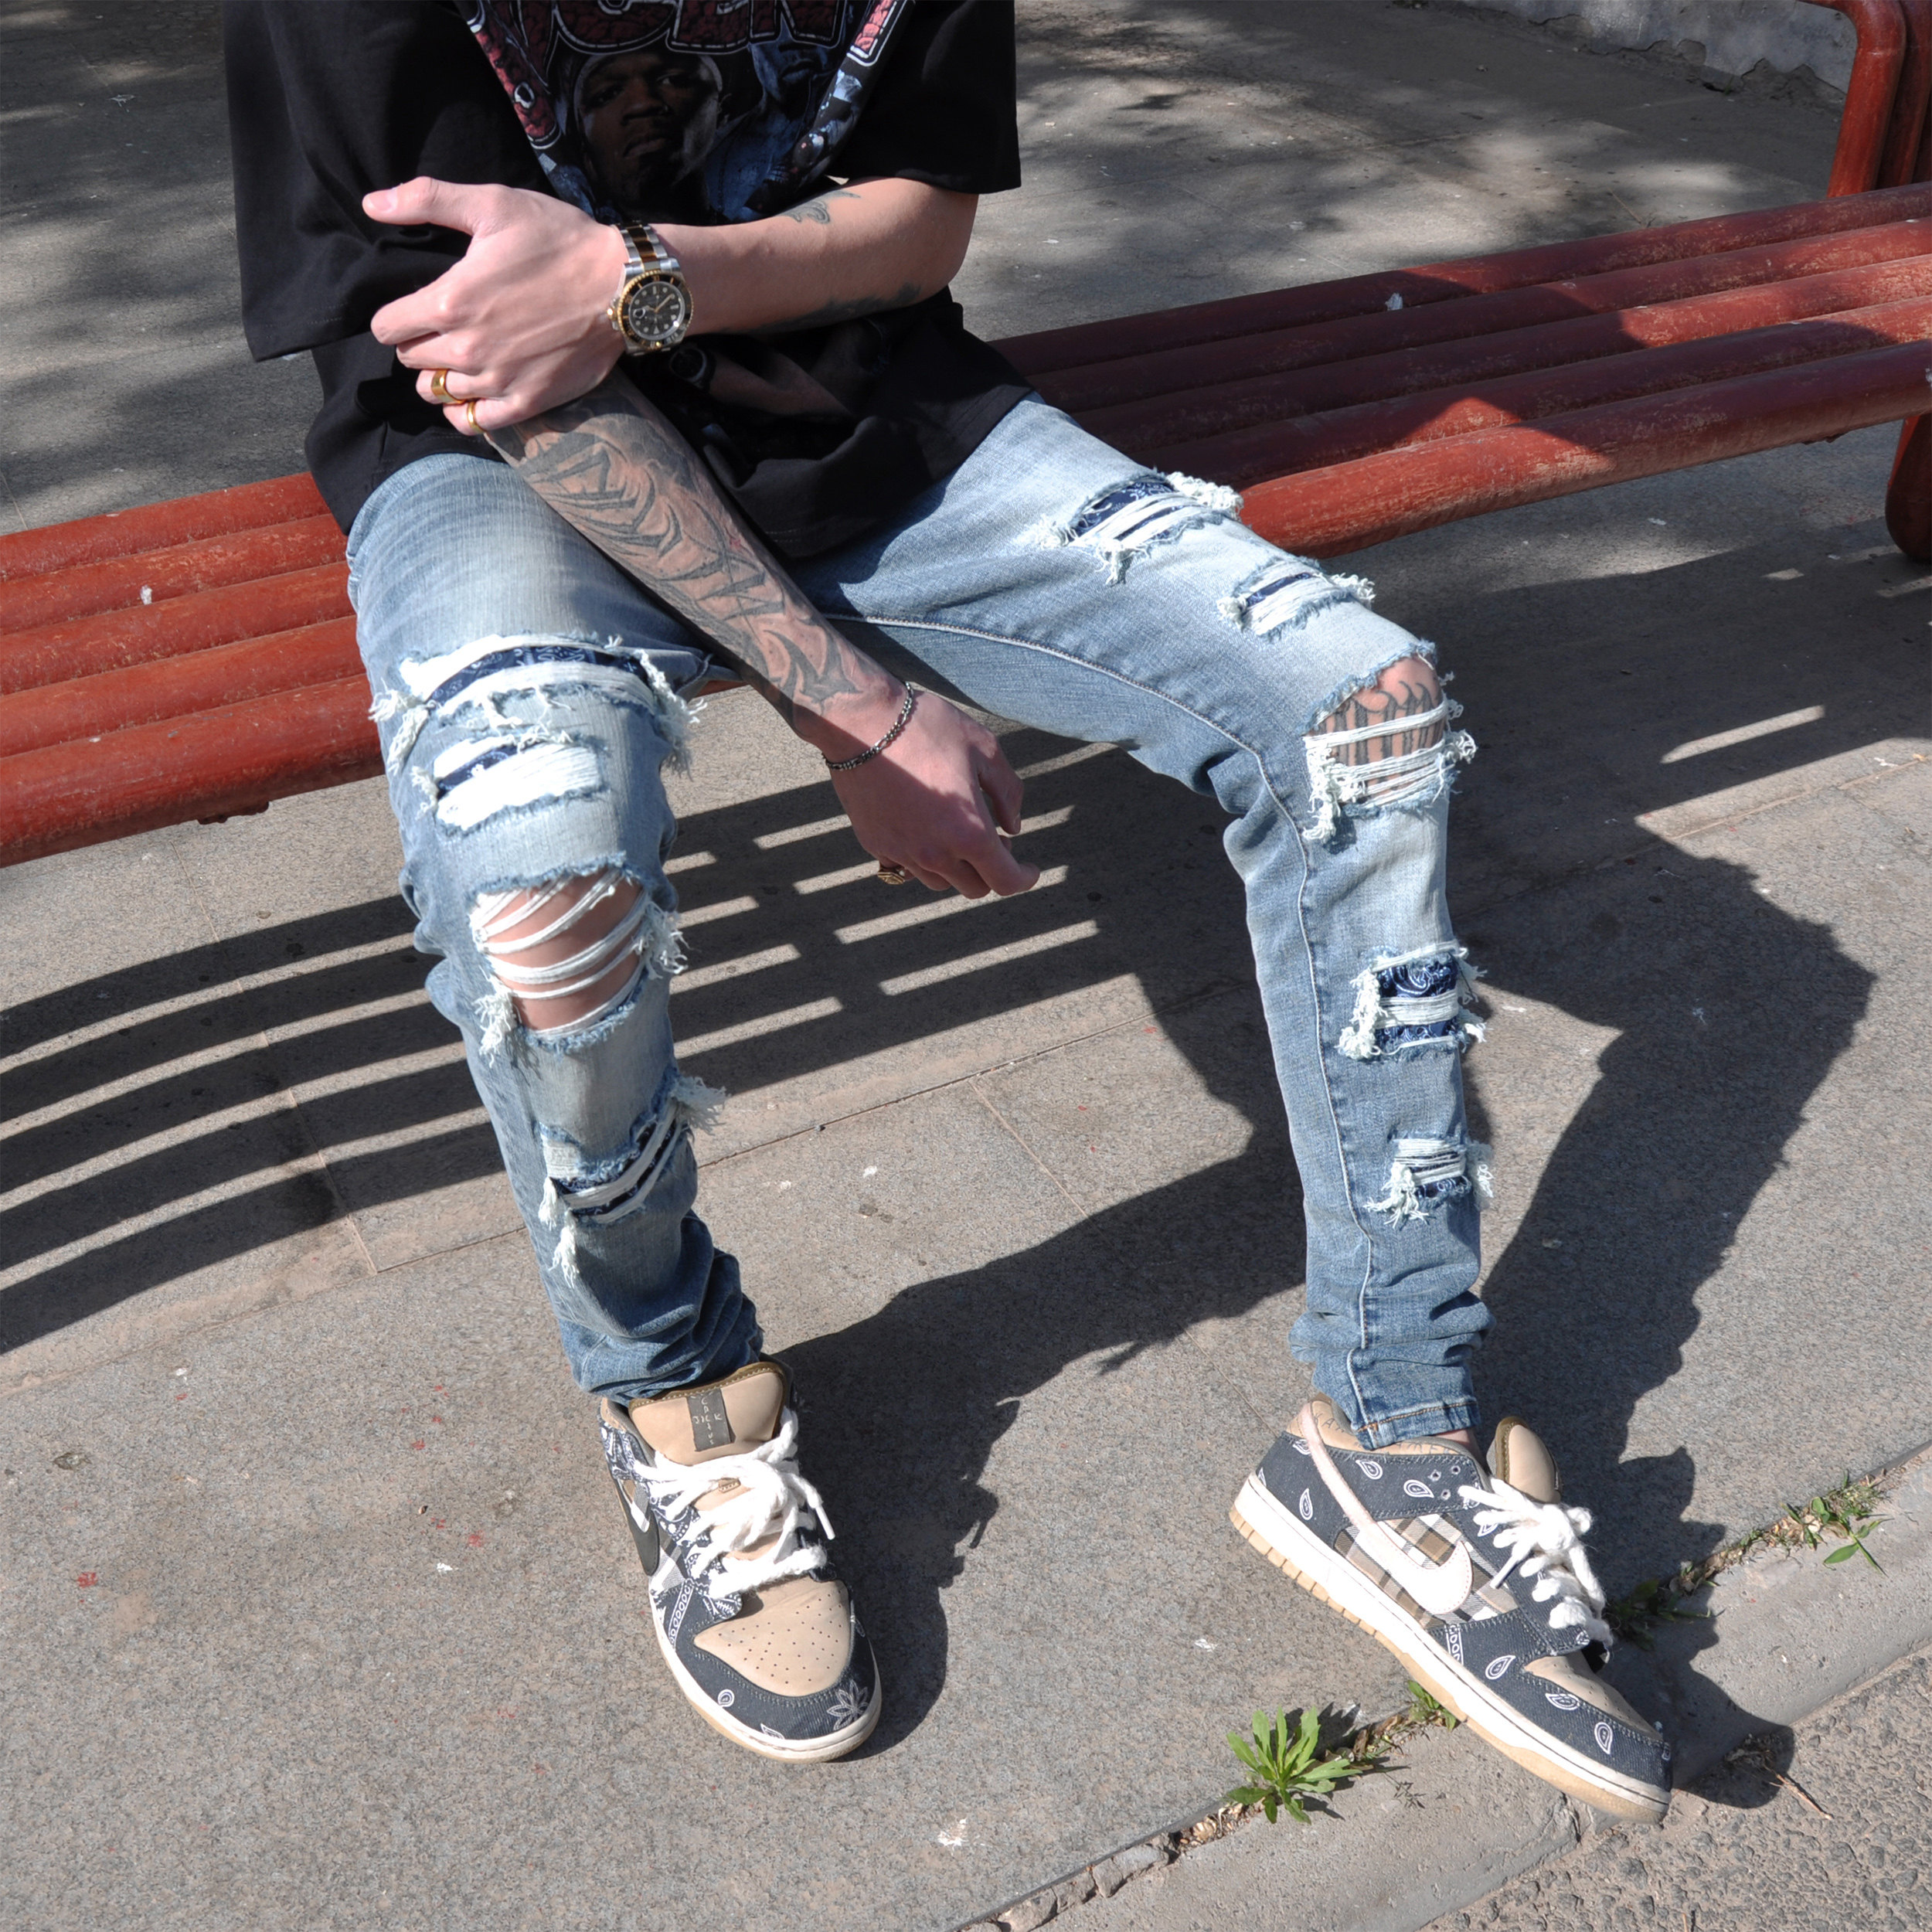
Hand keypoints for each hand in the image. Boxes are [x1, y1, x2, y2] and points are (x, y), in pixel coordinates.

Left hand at [365, 178, 628, 434]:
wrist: (620, 286)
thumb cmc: (557, 240)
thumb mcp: (493, 203)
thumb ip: (426, 199)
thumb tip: (372, 203)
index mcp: (450, 302)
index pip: (387, 327)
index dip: (394, 315)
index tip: (415, 306)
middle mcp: (467, 348)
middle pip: (410, 360)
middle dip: (418, 341)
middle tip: (445, 326)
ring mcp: (497, 381)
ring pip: (435, 392)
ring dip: (440, 375)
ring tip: (461, 355)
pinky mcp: (526, 402)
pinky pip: (471, 423)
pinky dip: (463, 411)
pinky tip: (473, 392)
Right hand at [826, 690, 1039, 898]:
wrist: (861, 723)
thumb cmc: (927, 728)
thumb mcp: (984, 748)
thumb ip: (1008, 793)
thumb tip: (1013, 827)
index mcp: (969, 832)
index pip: (1005, 881)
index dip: (1024, 879)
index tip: (1029, 870)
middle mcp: (936, 853)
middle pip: (974, 888)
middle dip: (990, 870)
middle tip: (992, 839)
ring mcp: (902, 852)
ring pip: (940, 882)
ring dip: (956, 867)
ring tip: (956, 832)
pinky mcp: (875, 845)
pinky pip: (907, 867)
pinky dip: (924, 857)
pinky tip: (925, 828)